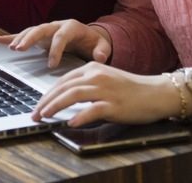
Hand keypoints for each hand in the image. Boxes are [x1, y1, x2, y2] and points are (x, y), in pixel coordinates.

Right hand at [0, 19, 112, 67]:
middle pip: (41, 29)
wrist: (89, 37)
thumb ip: (103, 50)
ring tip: (11, 48)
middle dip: (30, 38)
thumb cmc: (94, 42)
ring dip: (20, 38)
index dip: (55, 49)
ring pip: (30, 31)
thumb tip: (101, 57)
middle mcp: (56, 25)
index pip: (60, 37)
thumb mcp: (102, 46)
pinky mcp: (39, 36)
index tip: (51, 64)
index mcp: (71, 27)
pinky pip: (23, 35)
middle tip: (21, 48)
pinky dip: (11, 37)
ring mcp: (46, 29)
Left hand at [26, 62, 182, 125]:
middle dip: (46, 100)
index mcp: (92, 68)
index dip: (48, 93)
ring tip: (45, 116)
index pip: (63, 80)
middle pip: (64, 86)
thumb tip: (64, 97)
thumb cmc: (131, 89)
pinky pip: (93, 110)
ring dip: (55, 106)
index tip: (38, 104)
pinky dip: (80, 117)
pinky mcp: (115, 104)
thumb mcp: (105, 79)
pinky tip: (70, 123)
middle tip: (35, 113)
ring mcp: (106, 90)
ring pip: (73, 95)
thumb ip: (86, 84)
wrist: (156, 93)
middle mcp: (97, 76)